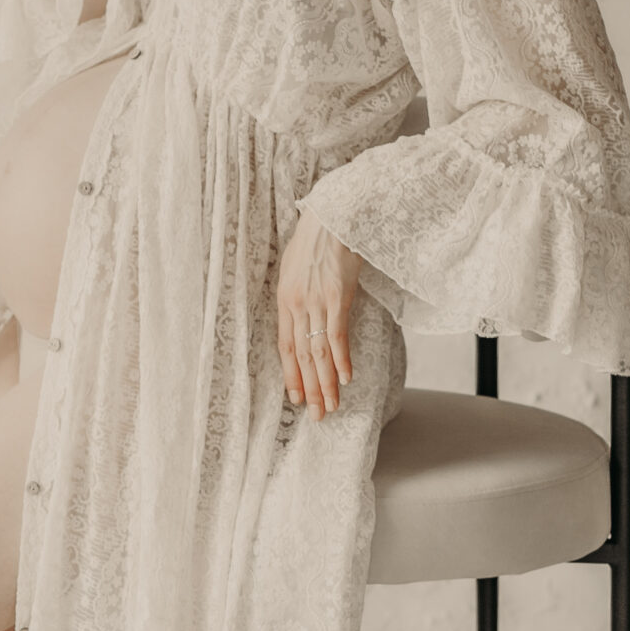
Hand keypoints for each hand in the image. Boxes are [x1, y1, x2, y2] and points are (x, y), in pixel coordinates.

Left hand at [276, 212, 361, 420]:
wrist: (333, 215)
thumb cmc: (316, 236)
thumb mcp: (295, 266)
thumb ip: (297, 292)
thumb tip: (303, 311)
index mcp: (284, 300)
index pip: (286, 347)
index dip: (291, 375)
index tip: (297, 397)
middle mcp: (297, 306)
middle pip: (302, 356)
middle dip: (310, 389)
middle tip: (317, 415)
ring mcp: (316, 303)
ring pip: (318, 353)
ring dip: (326, 383)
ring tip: (331, 407)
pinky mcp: (336, 298)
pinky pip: (337, 337)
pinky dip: (341, 360)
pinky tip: (345, 379)